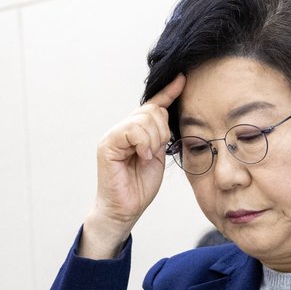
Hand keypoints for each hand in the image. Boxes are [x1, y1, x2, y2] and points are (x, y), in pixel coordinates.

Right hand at [79, 74, 185, 258]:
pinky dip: (143, 142)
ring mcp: (113, 135)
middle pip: (152, 110)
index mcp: (134, 131)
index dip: (168, 92)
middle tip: (157, 151)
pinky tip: (142, 156)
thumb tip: (166, 114)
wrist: (125, 210)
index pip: (153, 105)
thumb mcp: (157, 156)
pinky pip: (132, 130)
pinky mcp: (108, 144)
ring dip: (154, 139)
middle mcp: (122, 129)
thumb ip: (160, 136)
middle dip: (162, 130)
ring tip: (147, 157)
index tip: (183, 79)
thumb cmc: (140, 187)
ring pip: (144, 118)